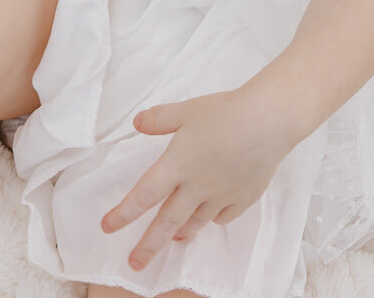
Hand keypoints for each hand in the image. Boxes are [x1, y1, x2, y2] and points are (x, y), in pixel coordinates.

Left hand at [101, 88, 295, 272]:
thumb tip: (137, 122)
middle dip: (148, 246)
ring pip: (195, 223)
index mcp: (177, 165)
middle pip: (166, 223)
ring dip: (180, 233)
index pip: (143, 195)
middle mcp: (195, 187)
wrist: (266, 121)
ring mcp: (219, 197)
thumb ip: (159, 119)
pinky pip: (222, 217)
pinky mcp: (241, 199)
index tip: (106, 227)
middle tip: (134, 263)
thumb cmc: (225, 111)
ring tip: (173, 239)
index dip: (123, 213)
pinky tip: (211, 215)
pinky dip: (213, 219)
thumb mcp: (186, 110)